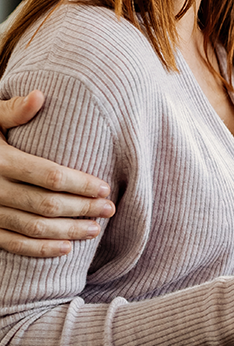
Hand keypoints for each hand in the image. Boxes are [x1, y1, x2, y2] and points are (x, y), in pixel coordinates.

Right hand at [0, 92, 113, 256]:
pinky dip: (40, 249)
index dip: (80, 184)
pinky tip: (66, 248)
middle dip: (82, 208)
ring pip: (34, 227)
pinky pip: (14, 244)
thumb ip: (13, 111)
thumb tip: (40, 96)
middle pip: (47, 204)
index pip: (49, 176)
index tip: (104, 188)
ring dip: (68, 231)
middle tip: (109, 209)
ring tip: (95, 229)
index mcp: (1, 161)